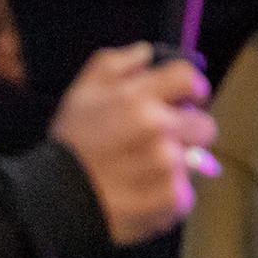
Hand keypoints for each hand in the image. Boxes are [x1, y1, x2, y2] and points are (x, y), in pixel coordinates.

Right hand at [49, 45, 218, 246]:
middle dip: (187, 132)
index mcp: (139, 98)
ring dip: (177, 166)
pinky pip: (185, 194)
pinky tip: (143, 194)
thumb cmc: (71, 144)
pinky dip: (169, 197)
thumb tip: (147, 54)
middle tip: (163, 142)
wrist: (53, 203)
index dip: (191, 88)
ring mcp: (167, 166)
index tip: (187, 99)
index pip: (189, 78)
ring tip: (145, 172)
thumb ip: (117, 63)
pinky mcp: (170, 199)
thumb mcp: (83, 92)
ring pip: (196, 162)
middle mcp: (158, 129)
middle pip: (204, 125)